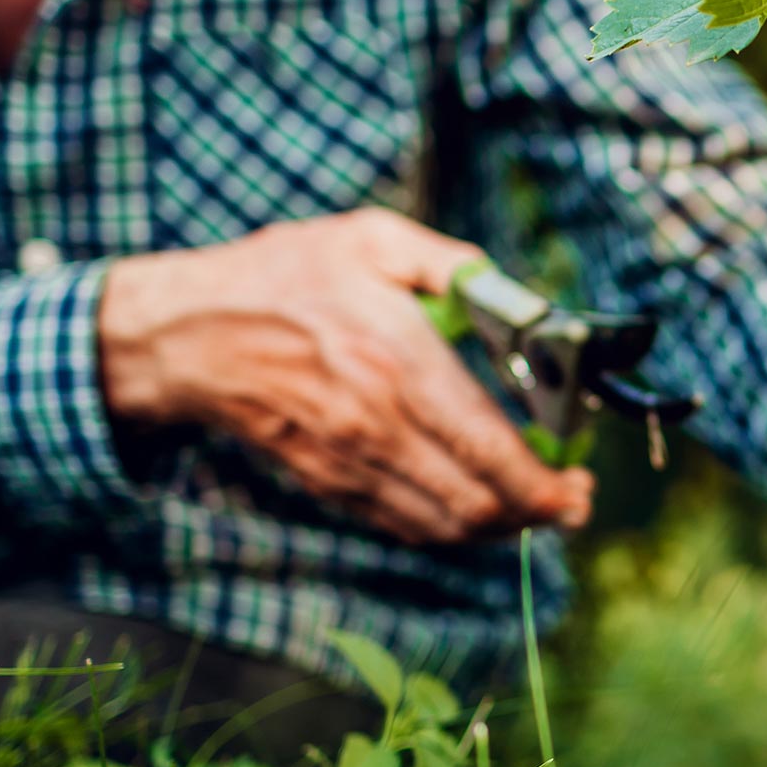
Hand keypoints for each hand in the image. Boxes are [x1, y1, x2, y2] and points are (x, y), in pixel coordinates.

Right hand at [97, 208, 593, 543]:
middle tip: (570, 497)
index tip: (579, 482)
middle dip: (538, 512)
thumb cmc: (284, 277)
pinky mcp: (330, 482)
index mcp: (399, 361)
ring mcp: (351, 462)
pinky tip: (474, 501)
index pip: (489, 449)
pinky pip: (405, 524)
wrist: (188, 332)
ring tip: (534, 504)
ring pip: (446, 526)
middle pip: (478, 502)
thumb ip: (455, 265)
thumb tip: (519, 296)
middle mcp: (378, 424)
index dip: (545, 483)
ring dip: (500, 526)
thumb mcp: (373, 240)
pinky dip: (451, 524)